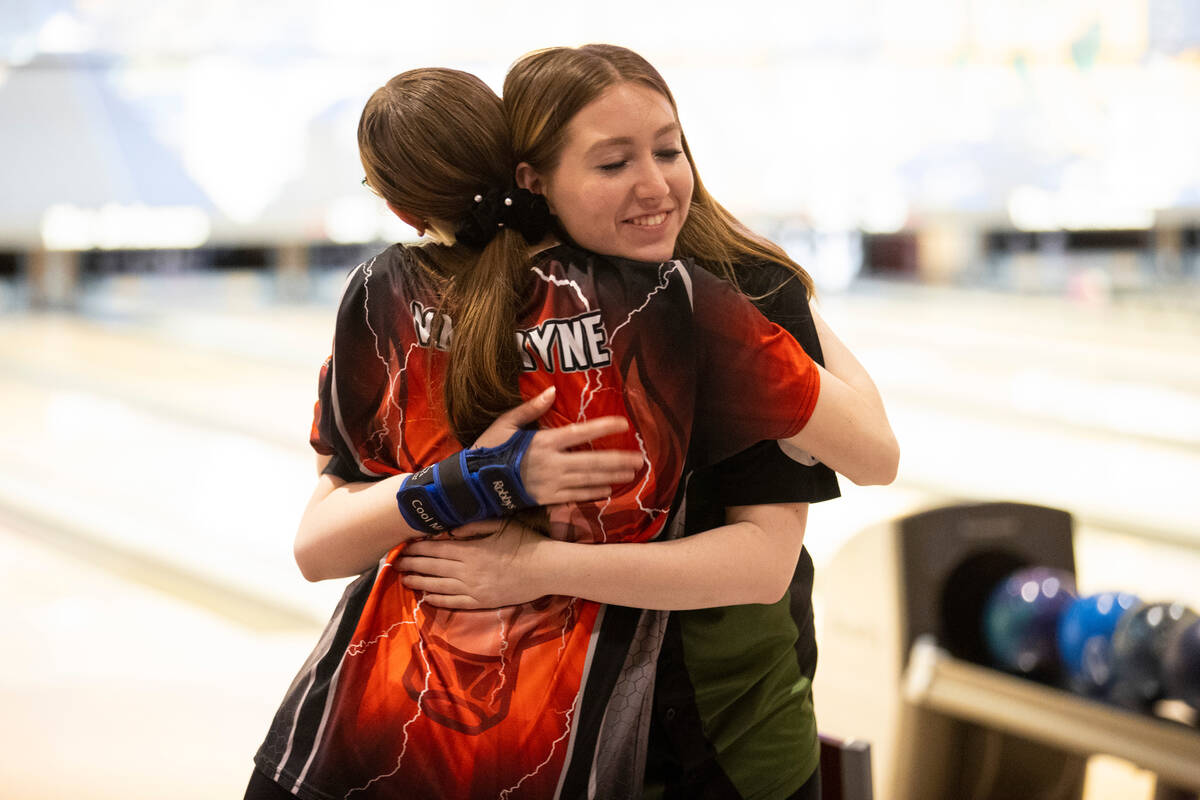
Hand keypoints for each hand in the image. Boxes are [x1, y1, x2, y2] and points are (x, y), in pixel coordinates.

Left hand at [398, 520, 546, 608]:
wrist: (545, 569)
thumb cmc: (525, 543)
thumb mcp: (500, 525)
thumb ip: (473, 525)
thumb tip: (450, 528)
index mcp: (470, 549)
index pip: (435, 549)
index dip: (417, 549)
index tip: (403, 547)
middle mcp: (467, 570)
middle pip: (432, 567)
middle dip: (412, 564)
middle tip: (396, 564)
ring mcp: (473, 588)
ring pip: (438, 586)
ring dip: (419, 582)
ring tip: (404, 579)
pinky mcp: (480, 602)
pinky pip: (453, 602)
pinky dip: (436, 599)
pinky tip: (426, 597)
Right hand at [475, 387, 643, 504]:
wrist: (475, 484)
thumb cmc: (490, 449)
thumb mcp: (505, 423)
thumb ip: (531, 408)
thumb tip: (553, 391)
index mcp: (543, 442)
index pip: (580, 433)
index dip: (603, 428)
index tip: (624, 423)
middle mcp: (552, 463)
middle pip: (592, 462)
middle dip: (617, 460)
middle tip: (639, 459)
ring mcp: (551, 483)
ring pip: (588, 480)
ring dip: (611, 477)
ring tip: (631, 474)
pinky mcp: (547, 498)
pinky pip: (575, 496)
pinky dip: (593, 493)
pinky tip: (608, 490)